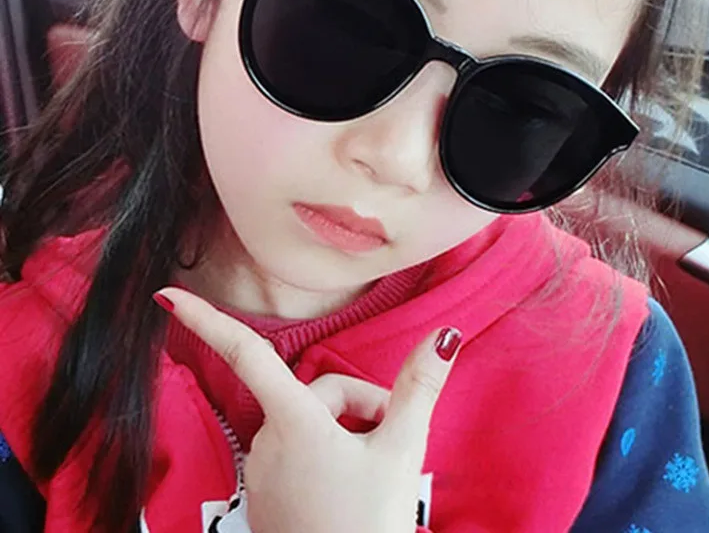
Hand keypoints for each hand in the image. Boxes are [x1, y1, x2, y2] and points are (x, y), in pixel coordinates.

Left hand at [155, 288, 460, 532]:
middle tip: (392, 442)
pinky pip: (296, 453)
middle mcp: (267, 443)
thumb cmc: (369, 524)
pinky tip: (350, 486)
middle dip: (360, 406)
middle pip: (317, 394)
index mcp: (295, 422)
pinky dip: (326, 454)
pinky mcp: (266, 497)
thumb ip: (418, 388)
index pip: (247, 354)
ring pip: (309, 424)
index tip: (167, 296)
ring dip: (346, 432)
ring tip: (375, 469)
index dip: (206, 320)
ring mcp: (263, 473)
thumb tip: (443, 337)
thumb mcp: (402, 451)